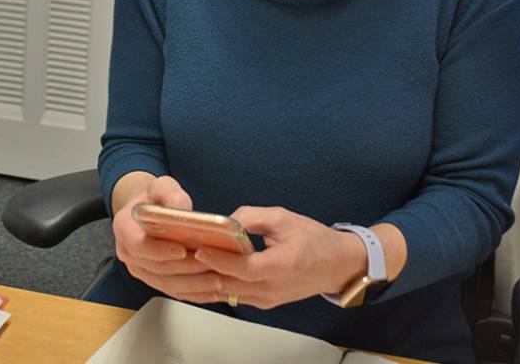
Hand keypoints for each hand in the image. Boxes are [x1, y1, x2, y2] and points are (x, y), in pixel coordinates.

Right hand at [111, 176, 223, 302]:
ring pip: (166, 283)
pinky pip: (173, 290)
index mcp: (124, 227)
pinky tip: (213, 291)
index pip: (139, 245)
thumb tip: (183, 210)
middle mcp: (128, 252)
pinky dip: (194, 293)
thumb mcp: (161, 186)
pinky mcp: (153, 279)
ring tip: (217, 280)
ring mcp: (140, 268)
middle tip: (210, 265)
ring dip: (193, 284)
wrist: (147, 211)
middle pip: (157, 267)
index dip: (160, 250)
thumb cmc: (154, 198)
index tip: (182, 250)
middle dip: (185, 268)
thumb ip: (171, 194)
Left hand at [188, 206, 364, 308]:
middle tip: (182, 252)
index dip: (219, 260)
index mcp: (281, 266)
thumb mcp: (283, 218)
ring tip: (185, 260)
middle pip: (230, 284)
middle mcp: (272, 289)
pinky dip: (217, 284)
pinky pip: (234, 296)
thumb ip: (252, 217)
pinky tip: (202, 271)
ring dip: (206, 279)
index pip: (243, 269)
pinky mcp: (263, 303)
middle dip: (203, 269)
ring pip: (228, 293)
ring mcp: (267, 300)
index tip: (199, 250)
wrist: (337, 265)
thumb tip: (225, 220)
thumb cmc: (313, 239)